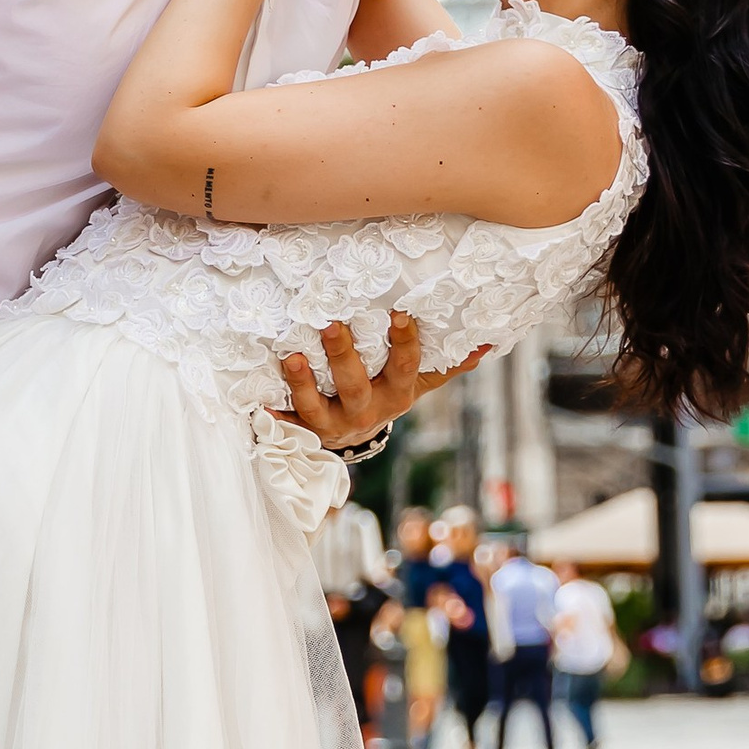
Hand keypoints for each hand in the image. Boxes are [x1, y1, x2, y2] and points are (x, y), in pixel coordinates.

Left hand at [274, 312, 490, 448]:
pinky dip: (274, 417)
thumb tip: (489, 339)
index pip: (405, 367)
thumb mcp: (422, 382)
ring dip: (303, 384)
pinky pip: (288, 426)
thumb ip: (450, 362)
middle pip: (355, 386)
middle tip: (331, 326)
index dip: (404, 342)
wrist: (359, 436)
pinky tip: (259, 405)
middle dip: (343, 357)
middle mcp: (366, 410)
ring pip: (316, 407)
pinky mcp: (306, 430)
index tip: (400, 313)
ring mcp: (334, 423)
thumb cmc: (390, 393)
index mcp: (396, 394)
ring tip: (292, 357)